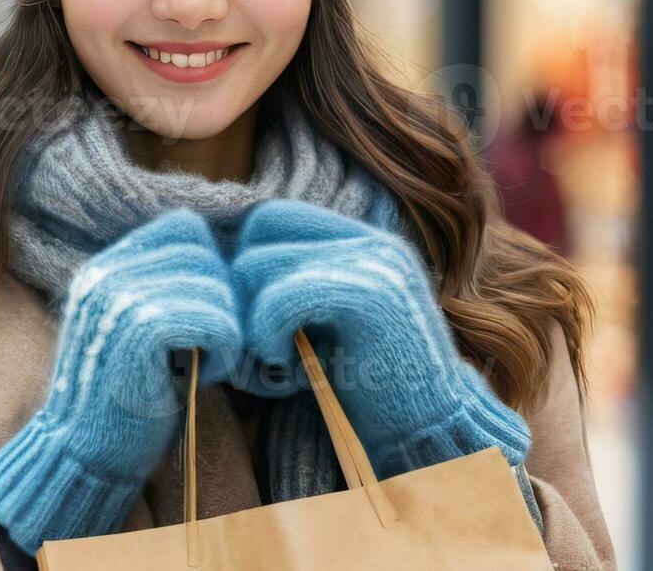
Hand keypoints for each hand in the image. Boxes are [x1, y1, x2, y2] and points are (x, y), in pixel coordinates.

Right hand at [0, 209, 239, 551]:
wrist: (82, 451)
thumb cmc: (119, 400)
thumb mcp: (131, 331)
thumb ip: (159, 291)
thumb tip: (219, 262)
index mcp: (103, 269)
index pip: (181, 227)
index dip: (208, 264)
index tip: (206, 309)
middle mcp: (107, 273)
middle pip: (202, 251)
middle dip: (221, 297)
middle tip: (211, 342)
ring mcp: (121, 297)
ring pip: (215, 286)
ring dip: (225, 327)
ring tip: (206, 359)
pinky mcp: (142, 329)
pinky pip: (216, 320)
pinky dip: (224, 350)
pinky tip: (207, 372)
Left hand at [231, 198, 530, 477]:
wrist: (433, 435)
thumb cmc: (370, 390)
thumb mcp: (327, 327)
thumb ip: (291, 288)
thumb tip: (219, 271)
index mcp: (362, 242)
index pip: (270, 218)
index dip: (245, 266)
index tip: (253, 321)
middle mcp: (370, 242)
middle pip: (256, 233)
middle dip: (239, 294)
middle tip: (259, 347)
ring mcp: (373, 263)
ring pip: (257, 265)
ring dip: (249, 323)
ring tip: (277, 361)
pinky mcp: (369, 295)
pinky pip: (279, 297)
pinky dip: (266, 336)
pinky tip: (288, 369)